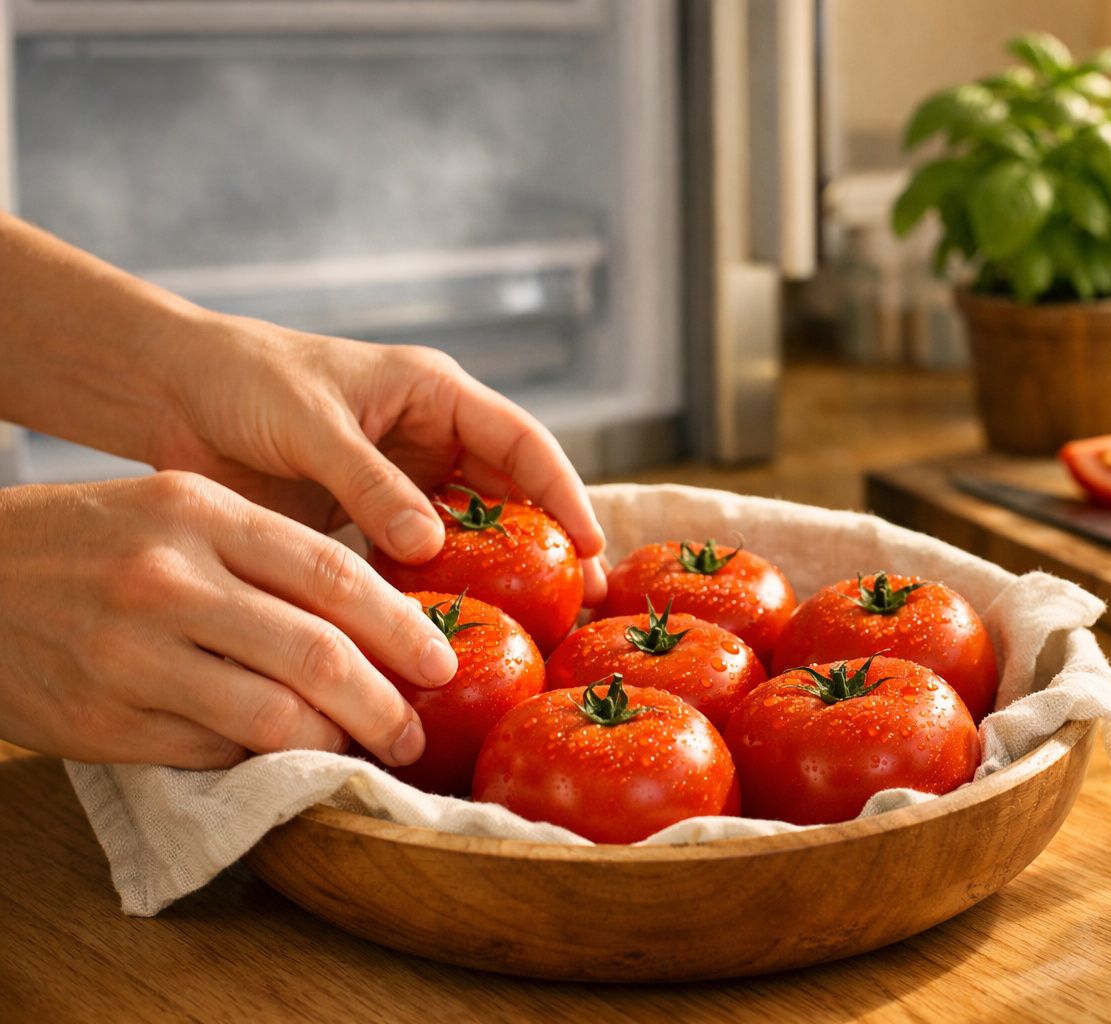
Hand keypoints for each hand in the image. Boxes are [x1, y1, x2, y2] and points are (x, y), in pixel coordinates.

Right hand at [0, 473, 459, 767]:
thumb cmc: (91, 543)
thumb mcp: (177, 514)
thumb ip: (268, 554)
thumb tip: (375, 618)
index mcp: (201, 514)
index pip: (333, 572)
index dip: (400, 626)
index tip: (442, 662)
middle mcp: (170, 579)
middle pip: (316, 651)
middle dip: (384, 702)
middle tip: (414, 731)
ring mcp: (133, 653)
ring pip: (272, 714)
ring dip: (332, 742)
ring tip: (362, 751)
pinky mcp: (105, 719)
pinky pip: (213, 749)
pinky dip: (259, 757)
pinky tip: (281, 755)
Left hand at [146, 313, 606, 603]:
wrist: (173, 394)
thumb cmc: (246, 381)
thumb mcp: (312, 423)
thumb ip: (368, 481)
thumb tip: (429, 545)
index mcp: (436, 394)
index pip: (523, 443)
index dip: (564, 493)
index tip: (590, 546)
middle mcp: (433, 438)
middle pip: (514, 495)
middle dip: (553, 545)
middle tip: (583, 605)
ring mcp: (405, 482)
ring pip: (472, 533)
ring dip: (501, 576)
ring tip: (539, 629)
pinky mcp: (370, 520)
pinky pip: (417, 561)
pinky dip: (437, 592)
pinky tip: (451, 632)